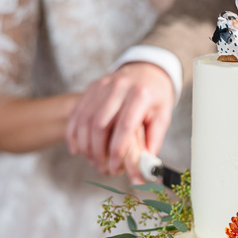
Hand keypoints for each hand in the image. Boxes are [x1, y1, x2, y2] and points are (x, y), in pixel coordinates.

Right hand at [66, 62, 173, 176]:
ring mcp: (101, 86)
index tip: (115, 166)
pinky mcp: (91, 88)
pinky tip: (77, 149)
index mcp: (140, 95)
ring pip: (85, 120)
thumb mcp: (163, 115)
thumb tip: (146, 164)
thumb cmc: (155, 96)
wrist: (146, 69)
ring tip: (92, 160)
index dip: (118, 149)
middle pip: (99, 124)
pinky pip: (77, 113)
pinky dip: (73, 133)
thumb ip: (154, 139)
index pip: (125, 126)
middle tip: (102, 167)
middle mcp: (118, 88)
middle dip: (98, 151)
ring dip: (85, 145)